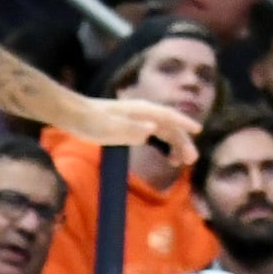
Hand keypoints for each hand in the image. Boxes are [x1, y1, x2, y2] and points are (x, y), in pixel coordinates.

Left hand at [61, 84, 203, 169]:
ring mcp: (138, 119)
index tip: (198, 131)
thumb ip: (131, 129)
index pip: (169, 116)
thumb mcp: (109, 128)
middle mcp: (144, 113)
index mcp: (142, 111)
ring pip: (164, 131)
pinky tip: (165, 156)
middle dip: (182, 141)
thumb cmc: (90, 121)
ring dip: (175, 144)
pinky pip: (155, 134)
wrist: (74, 115)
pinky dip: (164, 145)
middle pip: (170, 126)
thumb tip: (154, 130)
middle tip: (191, 160)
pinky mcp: (132, 126)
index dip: (184, 123)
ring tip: (181, 162)